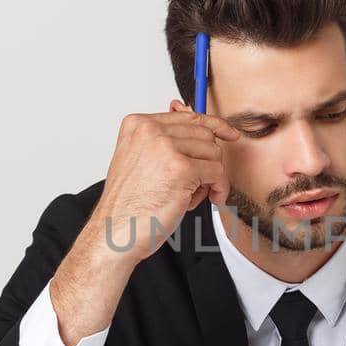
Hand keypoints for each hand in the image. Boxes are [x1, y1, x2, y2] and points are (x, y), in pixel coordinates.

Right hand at [47, 102, 237, 345]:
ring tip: (188, 196)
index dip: (213, 125)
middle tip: (197, 185)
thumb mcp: (140, 160)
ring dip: (209, 178)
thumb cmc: (128, 204)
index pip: (188, 116)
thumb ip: (163, 139)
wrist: (115, 232)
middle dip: (207, 161)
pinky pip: (217, 172)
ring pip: (213, 153)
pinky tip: (204, 200)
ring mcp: (166, 148)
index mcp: (138, 124)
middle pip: (205, 135)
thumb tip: (187, 113)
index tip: (229, 133)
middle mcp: (150, 131)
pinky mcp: (182, 169)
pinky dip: (218, 188)